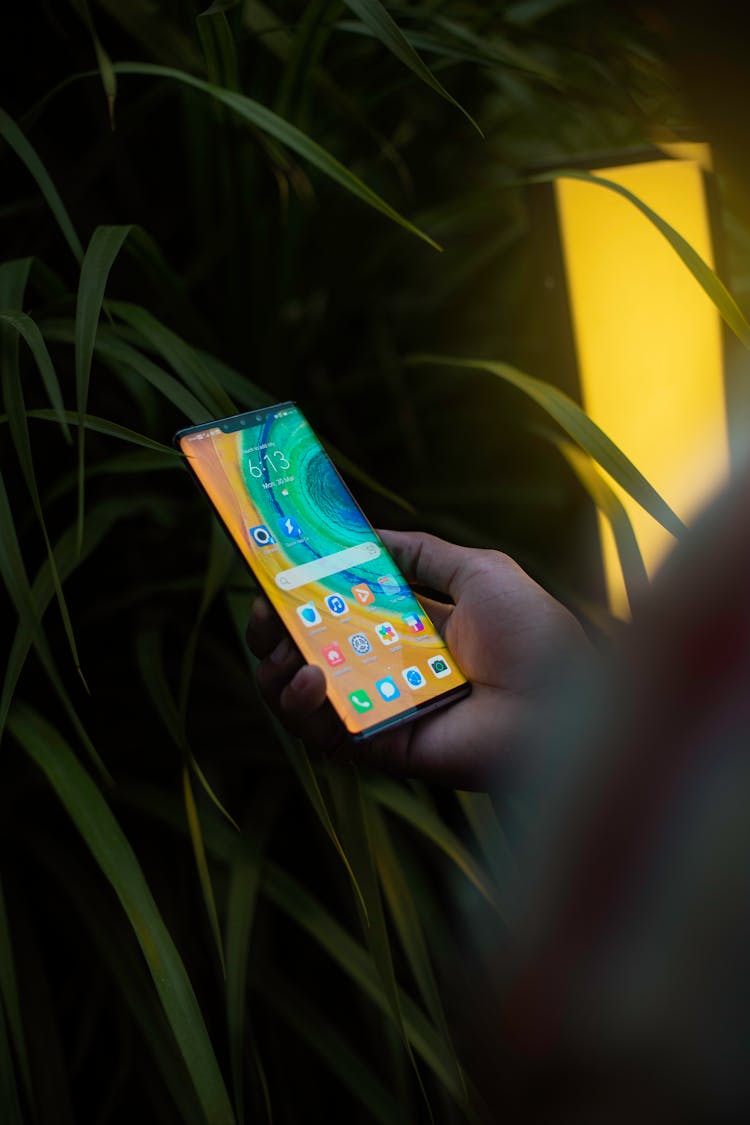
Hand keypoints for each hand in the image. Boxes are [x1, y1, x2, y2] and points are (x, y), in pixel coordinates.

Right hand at [246, 530, 589, 788]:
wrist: (564, 703)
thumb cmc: (533, 636)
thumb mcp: (479, 572)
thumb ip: (421, 552)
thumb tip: (366, 531)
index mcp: (407, 628)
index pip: (337, 610)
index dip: (301, 592)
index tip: (273, 568)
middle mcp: (386, 669)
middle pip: (308, 652)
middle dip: (273, 630)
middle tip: (263, 608)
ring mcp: (379, 709)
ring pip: (303, 696)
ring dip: (278, 668)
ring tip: (283, 644)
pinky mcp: (379, 746)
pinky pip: (323, 734)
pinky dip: (303, 706)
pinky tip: (311, 676)